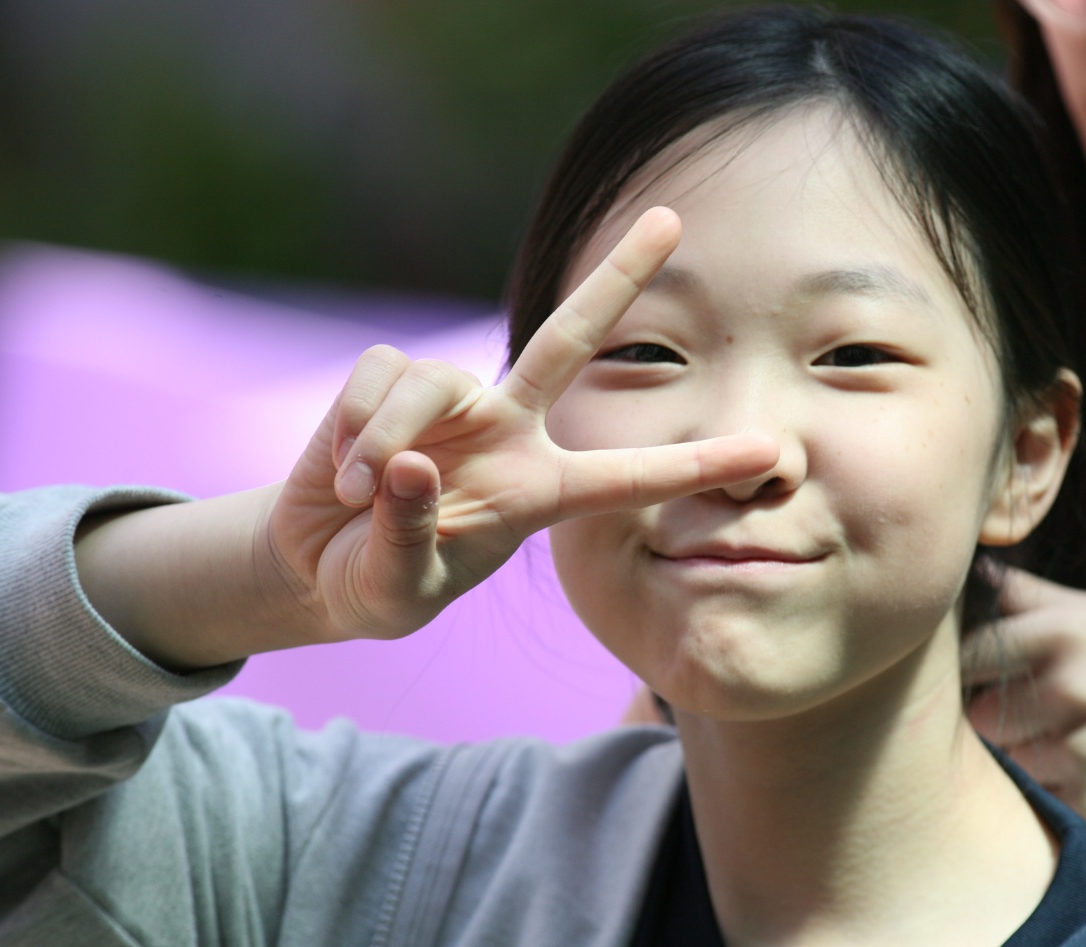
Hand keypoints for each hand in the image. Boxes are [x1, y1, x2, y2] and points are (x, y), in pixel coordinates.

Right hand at [264, 207, 778, 642]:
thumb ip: (410, 536)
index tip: (767, 449)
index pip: (629, 477)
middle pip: (571, 339)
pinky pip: (382, 378)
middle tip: (672, 220)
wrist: (318, 561)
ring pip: (437, 381)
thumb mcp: (399, 587)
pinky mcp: (390, 379)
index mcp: (539, 492)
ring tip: (359, 496)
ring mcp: (454, 401)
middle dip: (618, 278)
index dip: (695, 464)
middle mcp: (509, 431)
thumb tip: (411, 461)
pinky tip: (343, 473)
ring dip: (389, 439)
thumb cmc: (378, 583)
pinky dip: (354, 427)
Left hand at [964, 567, 1085, 842]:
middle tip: (1042, 716)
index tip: (988, 676)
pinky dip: (1063, 791)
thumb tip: (983, 572)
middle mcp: (1072, 690)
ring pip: (1009, 761)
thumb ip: (1043, 601)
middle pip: (983, 713)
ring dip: (1029, 757)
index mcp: (1071, 633)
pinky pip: (1046, 798)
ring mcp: (1084, 753)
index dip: (976, 668)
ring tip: (1081, 745)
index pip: (975, 654)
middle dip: (1000, 717)